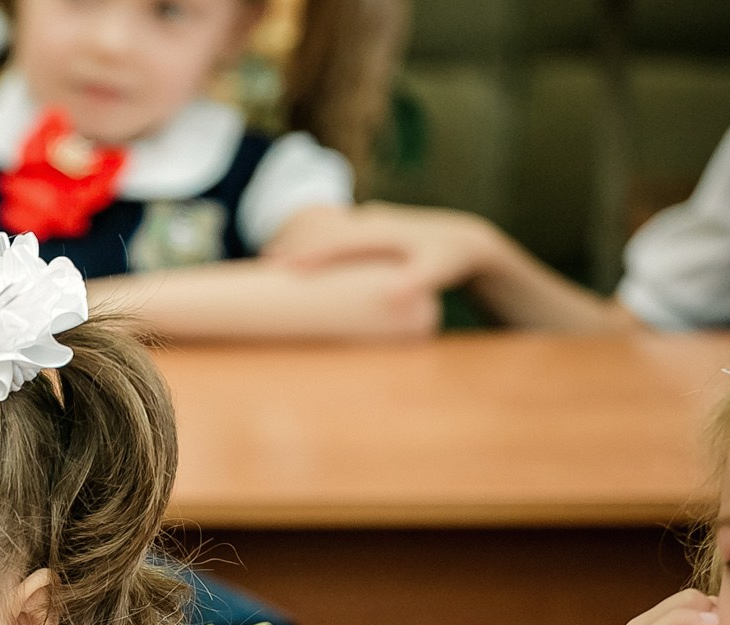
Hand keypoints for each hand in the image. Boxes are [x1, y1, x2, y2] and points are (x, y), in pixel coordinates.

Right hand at [264, 202, 498, 292]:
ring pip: (329, 236)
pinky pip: (340, 240)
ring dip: (303, 247)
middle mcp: (370, 223)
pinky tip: (310, 262)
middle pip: (323, 236)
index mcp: (377, 232)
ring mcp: (370, 226)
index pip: (334, 245)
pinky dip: (321, 249)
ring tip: (276, 263)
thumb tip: (395, 295)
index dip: (304, 255)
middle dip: (293, 248)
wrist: (468, 240)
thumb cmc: (449, 260)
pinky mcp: (373, 234)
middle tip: (261, 264)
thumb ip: (414, 282)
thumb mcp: (434, 272)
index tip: (276, 267)